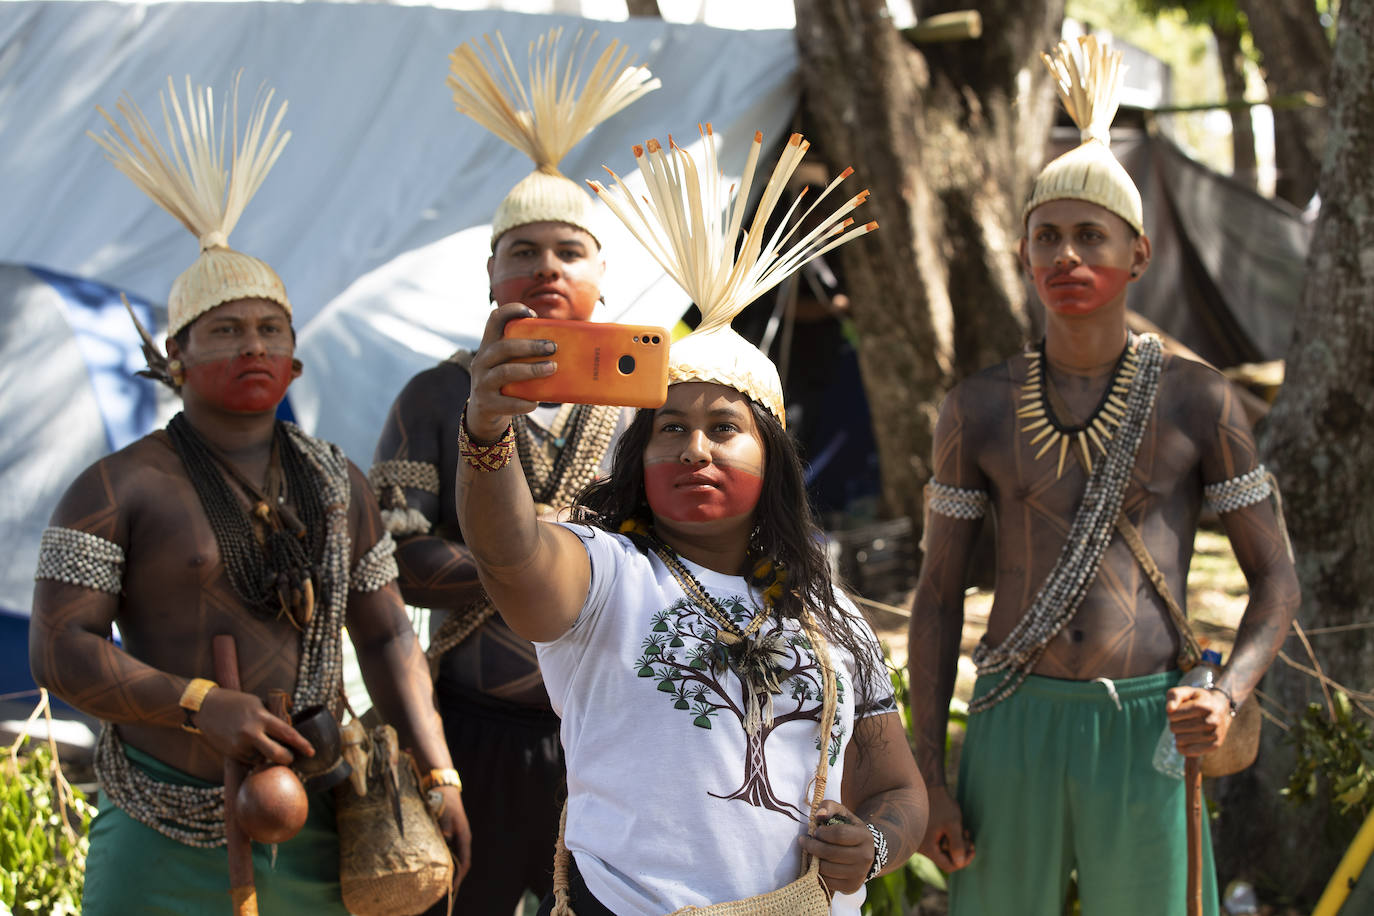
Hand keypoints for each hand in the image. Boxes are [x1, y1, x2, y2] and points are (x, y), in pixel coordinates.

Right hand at [194, 688, 314, 765]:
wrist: (205, 707)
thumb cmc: (235, 702)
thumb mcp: (257, 703)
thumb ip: (271, 717)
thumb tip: (288, 728)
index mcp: (261, 717)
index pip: (288, 733)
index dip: (302, 744)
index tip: (312, 751)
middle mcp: (251, 732)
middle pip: (277, 755)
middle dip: (288, 759)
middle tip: (291, 757)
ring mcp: (240, 745)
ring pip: (262, 760)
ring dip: (267, 757)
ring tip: (263, 745)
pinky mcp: (231, 753)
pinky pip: (249, 760)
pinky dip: (254, 757)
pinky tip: (251, 747)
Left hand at [432, 785, 471, 885]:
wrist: (444, 789)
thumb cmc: (445, 803)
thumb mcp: (445, 816)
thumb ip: (445, 829)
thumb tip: (445, 839)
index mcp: (464, 837)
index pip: (464, 862)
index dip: (459, 876)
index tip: (452, 888)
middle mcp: (462, 838)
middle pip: (461, 862)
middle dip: (454, 875)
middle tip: (444, 888)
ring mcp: (457, 836)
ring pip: (455, 856)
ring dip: (449, 868)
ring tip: (439, 879)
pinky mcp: (451, 833)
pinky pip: (450, 850)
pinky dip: (445, 859)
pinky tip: (436, 863)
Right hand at [465, 303, 553, 441]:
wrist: (484, 415)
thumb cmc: (508, 384)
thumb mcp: (510, 365)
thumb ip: (528, 355)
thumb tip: (571, 349)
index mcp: (489, 346)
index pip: (494, 319)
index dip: (511, 311)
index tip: (532, 314)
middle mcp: (482, 361)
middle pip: (503, 347)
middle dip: (530, 346)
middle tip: (553, 347)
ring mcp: (482, 383)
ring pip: (505, 372)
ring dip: (531, 370)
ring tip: (552, 368)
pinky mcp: (486, 404)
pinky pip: (506, 402)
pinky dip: (523, 402)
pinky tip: (536, 402)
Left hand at [798, 800, 874, 894]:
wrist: (864, 852)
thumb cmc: (848, 829)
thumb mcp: (842, 813)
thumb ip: (829, 806)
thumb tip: (819, 815)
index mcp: (865, 837)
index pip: (839, 834)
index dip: (823, 832)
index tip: (815, 831)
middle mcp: (865, 857)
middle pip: (831, 853)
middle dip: (812, 846)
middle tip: (804, 841)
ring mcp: (859, 874)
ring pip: (827, 869)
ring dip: (813, 860)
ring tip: (809, 852)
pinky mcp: (851, 886)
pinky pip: (828, 882)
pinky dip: (818, 873)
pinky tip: (817, 864)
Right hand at [917, 785, 974, 870]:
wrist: (927, 788)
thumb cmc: (940, 804)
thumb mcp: (952, 824)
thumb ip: (957, 845)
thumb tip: (960, 863)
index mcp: (927, 847)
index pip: (948, 866)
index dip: (963, 861)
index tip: (973, 849)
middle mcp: (922, 848)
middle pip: (947, 859)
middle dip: (961, 849)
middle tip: (968, 835)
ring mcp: (922, 842)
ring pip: (944, 851)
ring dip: (956, 842)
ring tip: (962, 829)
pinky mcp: (924, 836)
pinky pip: (939, 844)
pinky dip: (949, 838)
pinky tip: (954, 828)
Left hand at [1165, 685, 1231, 755]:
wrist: (1221, 707)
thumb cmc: (1198, 699)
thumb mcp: (1186, 691)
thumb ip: (1174, 696)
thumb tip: (1170, 709)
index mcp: (1204, 706)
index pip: (1173, 714)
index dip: (1170, 713)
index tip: (1178, 710)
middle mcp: (1212, 721)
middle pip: (1175, 728)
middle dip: (1174, 724)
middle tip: (1184, 720)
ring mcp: (1215, 734)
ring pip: (1179, 740)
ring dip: (1178, 735)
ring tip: (1187, 729)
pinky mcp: (1215, 745)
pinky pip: (1188, 752)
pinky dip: (1182, 747)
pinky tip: (1185, 741)